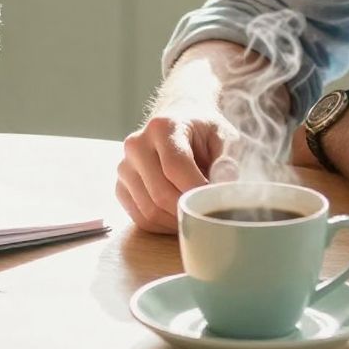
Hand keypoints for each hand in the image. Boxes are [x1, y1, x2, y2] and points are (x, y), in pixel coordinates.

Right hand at [117, 111, 240, 233]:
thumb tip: (224, 184)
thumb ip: (227, 160)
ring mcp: (125, 167)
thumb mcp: (224, 137)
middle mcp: (137, 145)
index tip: (218, 202)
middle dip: (188, 211)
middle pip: (161, 193)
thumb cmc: (204, 133)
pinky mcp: (121, 187)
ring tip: (197, 217)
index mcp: (163, 127)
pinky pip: (140, 218)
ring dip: (177, 222)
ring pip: (149, 210)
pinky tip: (180, 218)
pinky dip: (163, 226)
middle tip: (210, 215)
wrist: (179, 123)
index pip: (175, 168)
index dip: (197, 190)